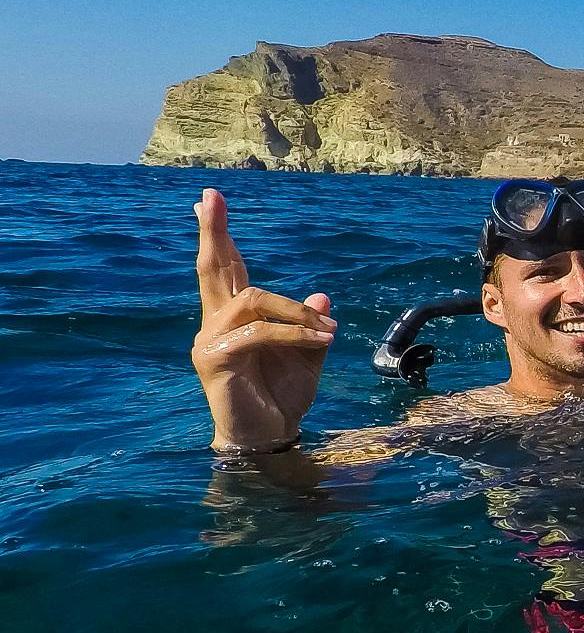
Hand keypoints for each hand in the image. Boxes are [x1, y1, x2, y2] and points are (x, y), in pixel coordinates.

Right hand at [191, 188, 334, 450]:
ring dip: (294, 310)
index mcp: (235, 317)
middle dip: (214, 231)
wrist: (270, 436)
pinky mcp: (215, 358)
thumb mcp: (308, 357)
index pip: (226, 269)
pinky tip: (318, 340)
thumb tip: (323, 296)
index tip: (210, 199)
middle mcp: (215, 323)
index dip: (220, 235)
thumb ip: (311, 326)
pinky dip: (293, 332)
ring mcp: (210, 340)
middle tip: (210, 196)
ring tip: (325, 331)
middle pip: (212, 269)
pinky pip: (259, 332)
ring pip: (252, 299)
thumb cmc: (283, 396)